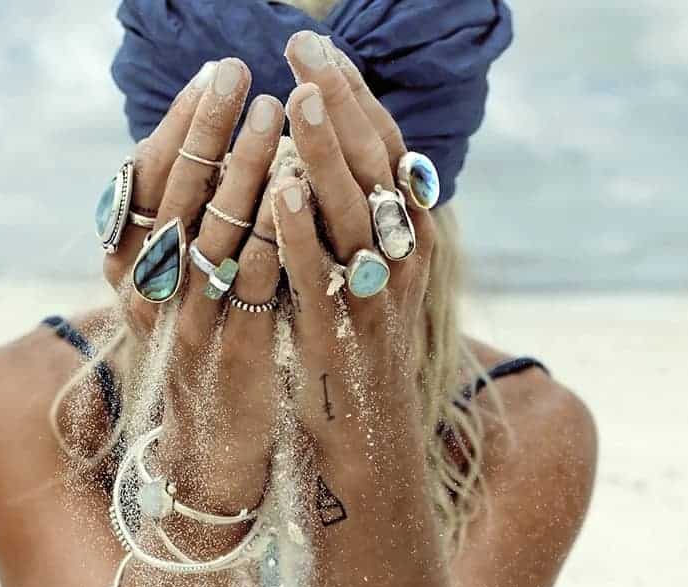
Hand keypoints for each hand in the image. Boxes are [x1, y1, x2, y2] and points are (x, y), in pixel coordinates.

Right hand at [103, 59, 284, 509]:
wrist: (213, 447)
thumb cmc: (206, 350)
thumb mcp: (184, 288)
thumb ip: (190, 229)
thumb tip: (212, 151)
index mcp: (132, 272)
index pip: (148, 184)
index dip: (179, 127)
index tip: (211, 75)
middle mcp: (151, 295)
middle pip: (177, 201)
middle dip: (209, 134)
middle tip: (240, 77)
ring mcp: (190, 327)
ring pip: (212, 239)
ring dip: (244, 176)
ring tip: (275, 119)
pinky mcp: (234, 357)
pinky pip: (253, 291)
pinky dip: (275, 241)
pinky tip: (298, 198)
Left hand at [275, 32, 438, 474]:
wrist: (369, 437)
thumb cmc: (360, 346)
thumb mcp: (369, 275)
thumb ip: (358, 218)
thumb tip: (330, 152)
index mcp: (409, 238)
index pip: (385, 150)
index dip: (356, 96)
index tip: (319, 49)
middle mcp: (403, 260)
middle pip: (375, 168)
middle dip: (341, 104)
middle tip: (303, 48)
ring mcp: (375, 299)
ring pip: (354, 214)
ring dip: (327, 155)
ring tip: (299, 101)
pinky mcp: (339, 336)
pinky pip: (320, 276)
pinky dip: (301, 231)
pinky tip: (278, 189)